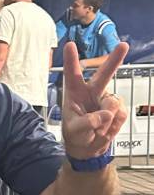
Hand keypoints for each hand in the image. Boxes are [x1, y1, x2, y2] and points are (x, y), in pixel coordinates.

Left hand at [61, 41, 128, 158]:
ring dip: (106, 121)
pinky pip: (121, 115)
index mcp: (74, 94)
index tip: (69, 45)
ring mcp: (106, 100)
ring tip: (96, 130)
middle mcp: (92, 92)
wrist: (87, 149)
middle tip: (123, 45)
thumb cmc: (75, 136)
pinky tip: (105, 130)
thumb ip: (87, 123)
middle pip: (104, 74)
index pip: (72, 75)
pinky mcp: (118, 109)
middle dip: (114, 60)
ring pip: (113, 104)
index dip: (71, 60)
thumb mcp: (74, 131)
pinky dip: (113, 126)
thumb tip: (105, 114)